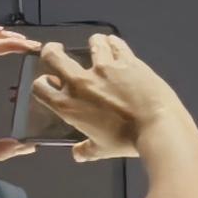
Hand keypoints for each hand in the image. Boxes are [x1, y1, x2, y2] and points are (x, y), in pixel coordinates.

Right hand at [31, 32, 188, 164]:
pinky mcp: (127, 61)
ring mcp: (104, 68)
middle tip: (56, 50)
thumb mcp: (102, 149)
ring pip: (91, 44)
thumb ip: (87, 149)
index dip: (42, 83)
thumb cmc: (127, 141)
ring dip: (93, 44)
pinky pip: (115, 44)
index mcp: (69, 105)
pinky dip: (113, 43)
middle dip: (51, 50)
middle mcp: (80, 82)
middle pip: (53, 56)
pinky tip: (115, 44)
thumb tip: (78, 154)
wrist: (158, 127)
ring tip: (97, 45)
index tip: (50, 81)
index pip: (40, 87)